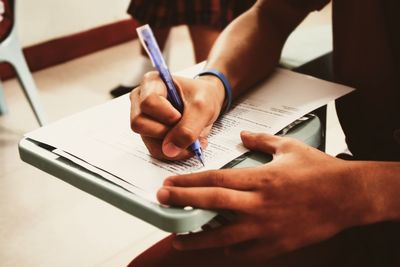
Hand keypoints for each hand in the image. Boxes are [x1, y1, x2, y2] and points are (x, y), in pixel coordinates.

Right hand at [130, 72, 224, 159]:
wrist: (206, 102)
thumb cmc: (203, 96)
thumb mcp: (203, 107)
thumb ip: (188, 127)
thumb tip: (169, 150)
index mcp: (152, 82)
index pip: (148, 102)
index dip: (165, 114)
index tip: (180, 116)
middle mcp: (141, 100)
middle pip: (140, 124)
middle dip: (166, 132)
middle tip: (187, 128)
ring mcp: (143, 118)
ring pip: (148, 141)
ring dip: (173, 145)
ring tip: (193, 139)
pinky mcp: (149, 134)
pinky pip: (156, 150)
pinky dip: (174, 152)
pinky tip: (187, 144)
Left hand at [157, 131, 371, 261]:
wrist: (348, 196)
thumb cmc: (319, 170)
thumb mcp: (289, 147)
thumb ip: (261, 140)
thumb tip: (242, 135)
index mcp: (260, 179)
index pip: (216, 181)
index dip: (189, 183)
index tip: (170, 184)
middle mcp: (259, 204)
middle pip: (213, 205)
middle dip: (183, 202)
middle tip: (161, 201)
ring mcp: (267, 228)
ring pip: (224, 236)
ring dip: (198, 239)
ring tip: (178, 240)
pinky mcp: (277, 245)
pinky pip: (246, 252)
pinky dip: (230, 250)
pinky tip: (219, 247)